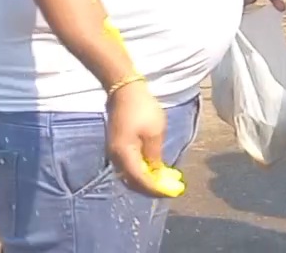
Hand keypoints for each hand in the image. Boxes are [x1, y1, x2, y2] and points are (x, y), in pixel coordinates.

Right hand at [106, 79, 182, 197]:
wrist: (124, 91)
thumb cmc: (142, 110)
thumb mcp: (154, 133)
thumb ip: (154, 155)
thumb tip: (155, 172)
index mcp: (124, 155)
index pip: (139, 181)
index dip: (155, 189)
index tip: (171, 193)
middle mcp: (116, 158)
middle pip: (132, 181)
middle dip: (150, 188)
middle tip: (169, 189)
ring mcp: (114, 153)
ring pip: (129, 175)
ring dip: (145, 180)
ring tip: (164, 180)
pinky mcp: (117, 147)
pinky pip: (129, 166)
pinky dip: (141, 170)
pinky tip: (154, 168)